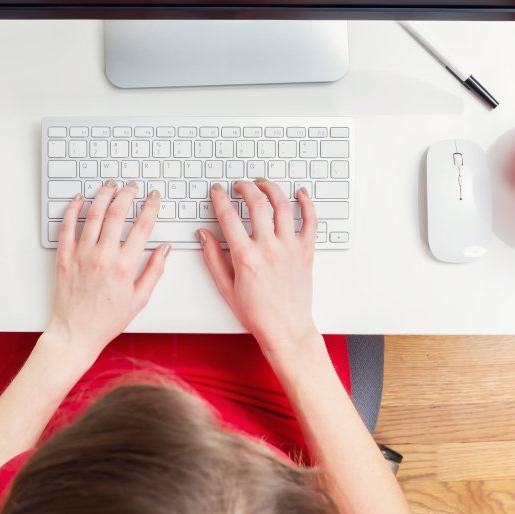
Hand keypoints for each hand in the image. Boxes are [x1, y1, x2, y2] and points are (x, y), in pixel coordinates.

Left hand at [48, 180, 170, 357]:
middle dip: (128, 194)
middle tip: (133, 187)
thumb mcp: (139, 299)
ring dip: (104, 195)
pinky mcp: (65, 257)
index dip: (151, 207)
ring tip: (111, 186)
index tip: (154, 197)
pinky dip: (73, 209)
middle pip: (117, 213)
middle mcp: (103, 256)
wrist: (75, 333)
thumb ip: (154, 271)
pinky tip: (80, 199)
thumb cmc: (106, 320)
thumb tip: (165, 249)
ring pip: (93, 214)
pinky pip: (67, 226)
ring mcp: (82, 255)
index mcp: (124, 266)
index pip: (142, 226)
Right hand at [196, 179, 318, 354]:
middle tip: (239, 185)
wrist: (286, 329)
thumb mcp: (226, 288)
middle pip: (257, 203)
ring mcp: (290, 248)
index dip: (220, 199)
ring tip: (263, 184)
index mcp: (245, 257)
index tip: (218, 192)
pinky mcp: (306, 252)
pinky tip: (301, 193)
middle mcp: (269, 248)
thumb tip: (203, 235)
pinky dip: (307, 203)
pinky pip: (311, 221)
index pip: (228, 217)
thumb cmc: (257, 314)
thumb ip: (213, 257)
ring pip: (283, 206)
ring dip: (272, 188)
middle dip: (245, 187)